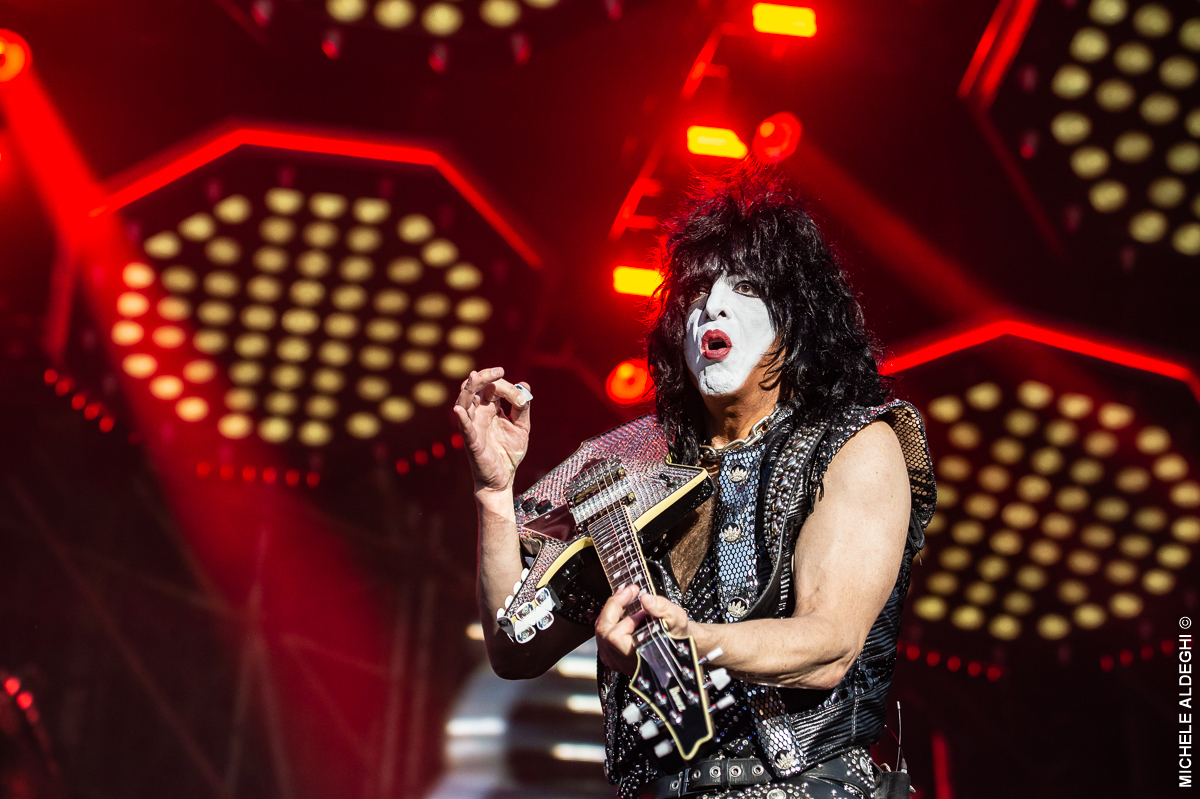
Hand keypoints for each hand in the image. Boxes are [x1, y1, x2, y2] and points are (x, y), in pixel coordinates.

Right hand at [452, 367, 530, 493]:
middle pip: (475, 389)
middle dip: (484, 377)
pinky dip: (462, 418)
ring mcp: (473, 426)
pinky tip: (460, 409)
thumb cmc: (509, 452)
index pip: (493, 388)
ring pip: (465, 402)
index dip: (506, 386)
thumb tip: (524, 385)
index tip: (521, 397)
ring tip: (474, 376)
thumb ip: (522, 407)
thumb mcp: (522, 427)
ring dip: (468, 389)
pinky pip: (464, 429)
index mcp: (490, 409)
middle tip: (498, 371)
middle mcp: (479, 414)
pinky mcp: (471, 442)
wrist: (503, 478)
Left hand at [595, 586, 695, 675]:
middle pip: (603, 631)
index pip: (615, 637)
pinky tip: (619, 608)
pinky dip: (609, 618)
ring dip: (610, 610)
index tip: (643, 607)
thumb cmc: (677, 633)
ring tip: (624, 596)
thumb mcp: (676, 618)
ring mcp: (616, 660)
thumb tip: (645, 599)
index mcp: (638, 656)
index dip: (627, 618)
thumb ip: (662, 608)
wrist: (677, 644)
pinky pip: (602, 634)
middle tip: (628, 591)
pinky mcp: (612, 656)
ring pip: (600, 631)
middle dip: (614, 606)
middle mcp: (623, 662)